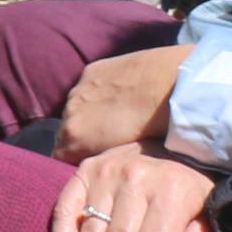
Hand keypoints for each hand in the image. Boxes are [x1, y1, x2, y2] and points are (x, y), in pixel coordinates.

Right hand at [58, 45, 183, 160]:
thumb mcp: (128, 157)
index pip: (59, 154)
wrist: (173, 85)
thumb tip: (103, 161)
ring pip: (74, 108)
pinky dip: (96, 95)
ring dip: (88, 115)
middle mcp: (69, 111)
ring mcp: (78, 88)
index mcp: (75, 135)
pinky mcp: (91, 70)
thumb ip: (106, 158)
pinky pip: (85, 89)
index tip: (95, 161)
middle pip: (65, 130)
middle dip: (81, 136)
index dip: (76, 158)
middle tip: (108, 141)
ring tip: (114, 119)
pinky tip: (118, 97)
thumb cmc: (158, 130)